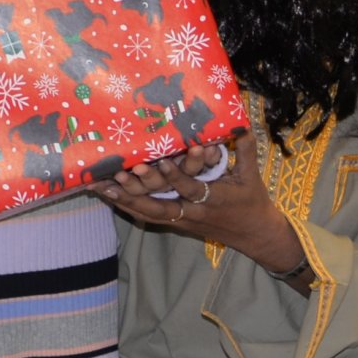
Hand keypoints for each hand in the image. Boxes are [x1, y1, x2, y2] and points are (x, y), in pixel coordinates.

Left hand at [99, 133, 304, 277]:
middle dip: (137, 194)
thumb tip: (241, 122)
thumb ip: (245, 149)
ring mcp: (183, 220)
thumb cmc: (253, 201)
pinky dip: (130, 206)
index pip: (191, 188)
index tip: (161, 161)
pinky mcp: (177, 223)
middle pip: (160, 207)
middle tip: (117, 178)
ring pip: (150, 214)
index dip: (175, 176)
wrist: (255, 235)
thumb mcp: (251, 175)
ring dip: (126, 201)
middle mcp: (193, 212)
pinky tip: (111, 197)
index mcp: (213, 199)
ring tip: (101, 187)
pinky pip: (149, 217)